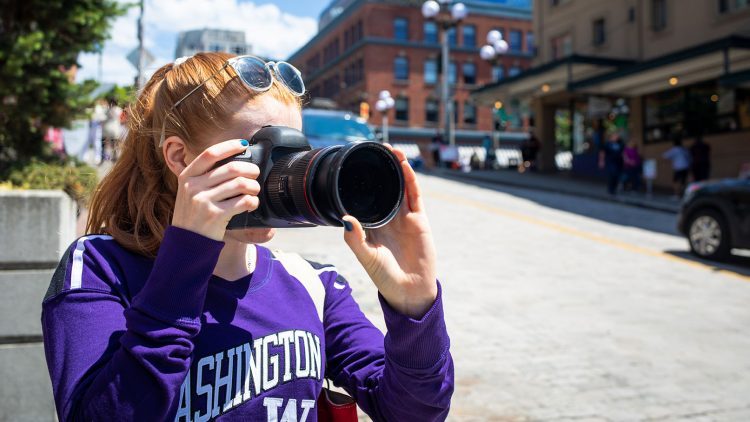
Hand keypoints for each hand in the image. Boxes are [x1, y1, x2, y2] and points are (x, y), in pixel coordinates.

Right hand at [171, 140, 260, 240]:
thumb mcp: (189, 191)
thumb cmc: (193, 214)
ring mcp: (203, 201)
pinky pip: (243, 202)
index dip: (229, 146)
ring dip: (254, 186)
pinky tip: (252, 204)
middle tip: (256, 173)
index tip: (243, 145)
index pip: (210, 154)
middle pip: (231, 168)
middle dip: (250, 169)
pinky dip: (252, 201)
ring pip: (240, 184)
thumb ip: (204, 176)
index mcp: (187, 176)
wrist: (186, 242)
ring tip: (255, 191)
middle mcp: (193, 186)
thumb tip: (232, 158)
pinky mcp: (215, 215)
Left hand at [343, 145, 437, 318]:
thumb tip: (346, 219)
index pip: (366, 197)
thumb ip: (356, 239)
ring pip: (401, 186)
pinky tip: (405, 166)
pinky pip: (414, 196)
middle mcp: (388, 218)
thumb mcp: (366, 257)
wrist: (410, 291)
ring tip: (391, 151)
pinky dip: (410, 179)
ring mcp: (404, 217)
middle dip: (381, 168)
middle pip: (385, 186)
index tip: (355, 164)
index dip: (363, 180)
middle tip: (375, 148)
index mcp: (372, 225)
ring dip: (397, 168)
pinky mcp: (419, 220)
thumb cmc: (385, 277)